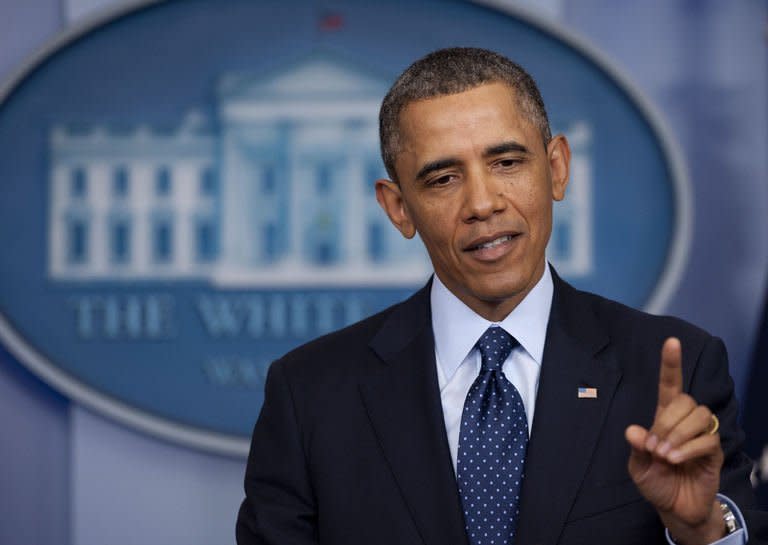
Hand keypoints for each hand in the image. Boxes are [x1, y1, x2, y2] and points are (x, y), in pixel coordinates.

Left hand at [625, 337, 724, 544]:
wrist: (675, 508)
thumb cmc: (656, 482)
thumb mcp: (638, 467)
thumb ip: (636, 448)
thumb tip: (634, 430)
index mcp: (664, 418)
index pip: (670, 385)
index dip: (670, 364)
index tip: (671, 341)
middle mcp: (684, 422)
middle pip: (684, 399)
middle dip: (665, 421)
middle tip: (653, 446)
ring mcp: (701, 436)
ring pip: (698, 415)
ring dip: (677, 434)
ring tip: (664, 455)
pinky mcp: (714, 452)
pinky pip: (707, 440)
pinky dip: (688, 448)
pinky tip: (675, 460)